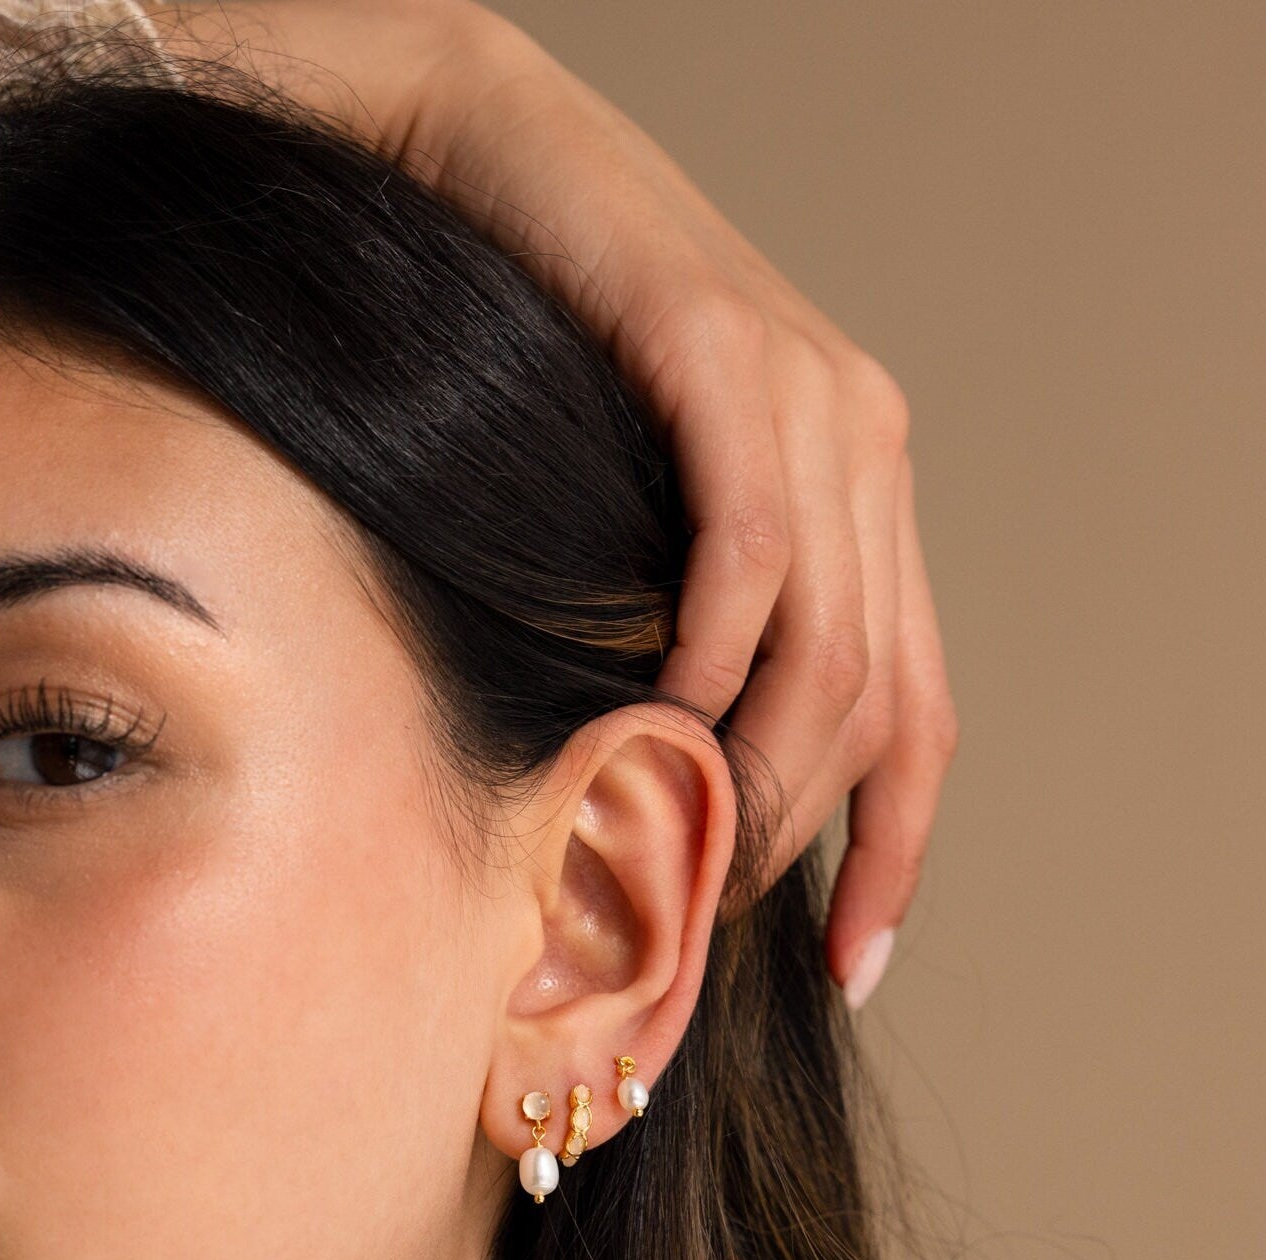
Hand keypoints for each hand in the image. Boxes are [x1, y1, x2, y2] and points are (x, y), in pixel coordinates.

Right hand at [147, 0, 954, 1008]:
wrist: (475, 154)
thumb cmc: (530, 357)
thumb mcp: (633, 516)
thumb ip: (683, 627)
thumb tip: (661, 793)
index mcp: (859, 498)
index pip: (922, 715)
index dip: (898, 855)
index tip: (852, 966)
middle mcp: (864, 449)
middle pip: (882, 702)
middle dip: (802, 836)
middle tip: (703, 919)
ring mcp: (810, 398)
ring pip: (832, 642)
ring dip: (759, 767)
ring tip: (676, 845)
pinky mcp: (724, 354)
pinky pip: (750, 542)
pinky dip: (715, 647)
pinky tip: (666, 708)